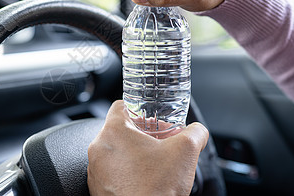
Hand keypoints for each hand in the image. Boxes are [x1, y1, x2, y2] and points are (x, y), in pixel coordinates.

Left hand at [87, 100, 208, 195]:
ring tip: (152, 163)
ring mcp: (95, 168)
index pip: (120, 105)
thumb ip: (195, 133)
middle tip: (159, 143)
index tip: (151, 119)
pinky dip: (124, 171)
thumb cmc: (157, 187)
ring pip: (114, 151)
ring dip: (132, 153)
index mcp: (114, 130)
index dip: (139, 109)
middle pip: (119, 130)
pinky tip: (143, 179)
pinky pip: (110, 171)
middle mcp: (99, 147)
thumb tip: (198, 131)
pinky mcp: (97, 187)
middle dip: (141, 135)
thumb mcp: (185, 152)